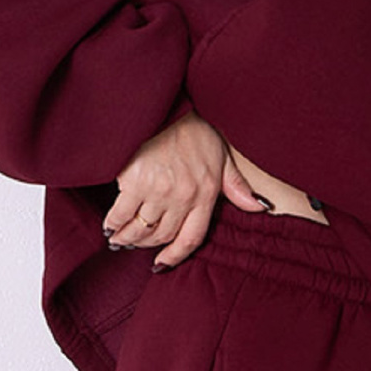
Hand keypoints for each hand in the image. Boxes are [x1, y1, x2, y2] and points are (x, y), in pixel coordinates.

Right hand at [104, 105, 267, 268]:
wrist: (165, 107)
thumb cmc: (192, 130)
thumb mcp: (222, 156)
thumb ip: (236, 186)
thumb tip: (261, 207)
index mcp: (206, 194)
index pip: (193, 237)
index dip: (175, 256)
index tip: (161, 264)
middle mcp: (184, 196)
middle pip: (163, 236)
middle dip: (146, 246)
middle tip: (135, 246)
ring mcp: (159, 191)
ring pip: (142, 229)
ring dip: (128, 238)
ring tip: (119, 240)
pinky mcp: (135, 181)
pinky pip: (122, 214)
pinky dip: (114, 224)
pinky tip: (110, 227)